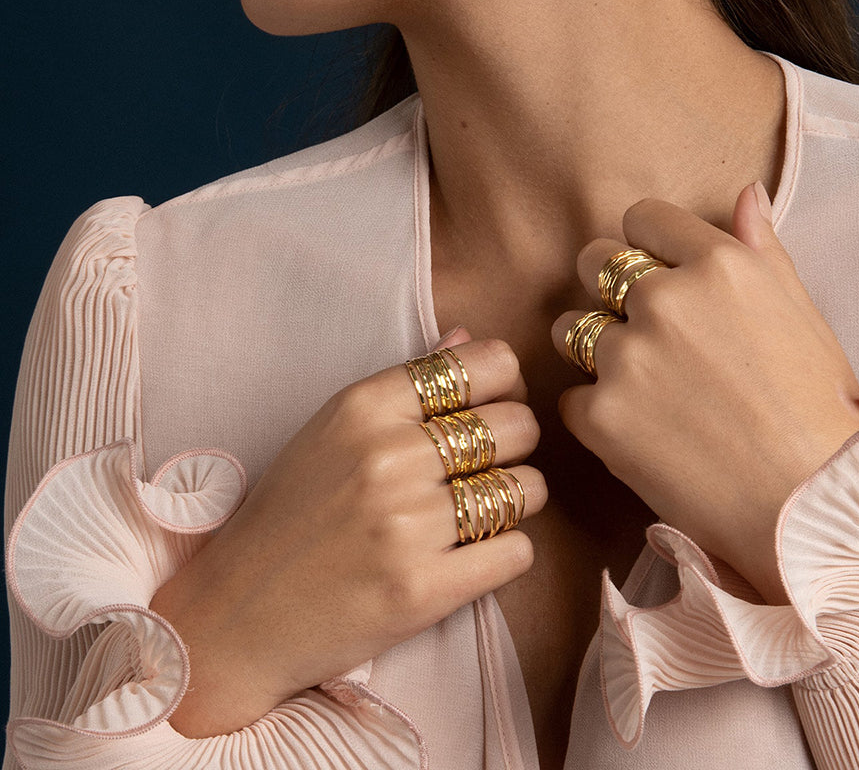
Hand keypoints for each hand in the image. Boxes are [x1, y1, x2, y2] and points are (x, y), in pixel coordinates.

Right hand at [150, 332, 546, 735]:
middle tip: (486, 466)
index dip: (505, 385)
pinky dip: (507, 553)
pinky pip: (518, 553)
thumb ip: (406, 382)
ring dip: (515, 500)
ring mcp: (405, 526)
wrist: (237, 615)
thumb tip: (467, 337)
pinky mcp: (421, 591)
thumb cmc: (289, 515)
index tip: (491, 407)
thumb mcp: (333, 430)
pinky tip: (473, 554)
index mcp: (364, 406)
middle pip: (518, 425)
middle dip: (516, 445)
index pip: (486, 365)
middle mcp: (387, 457)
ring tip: (479, 511)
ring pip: (527, 488)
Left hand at [551, 183, 858, 603]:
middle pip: (593, 260)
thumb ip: (763, 248)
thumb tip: (744, 193)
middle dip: (607, 286)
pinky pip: (573, 397)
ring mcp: (628, 357)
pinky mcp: (601, 414)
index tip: (656, 272)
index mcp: (718, 265)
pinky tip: (640, 434)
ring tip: (639, 386)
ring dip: (591, 348)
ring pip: (570, 328)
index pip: (642, 218)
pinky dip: (596, 413)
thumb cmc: (820, 411)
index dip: (647, 245)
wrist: (810, 508)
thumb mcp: (803, 315)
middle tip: (641, 329)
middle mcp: (665, 300)